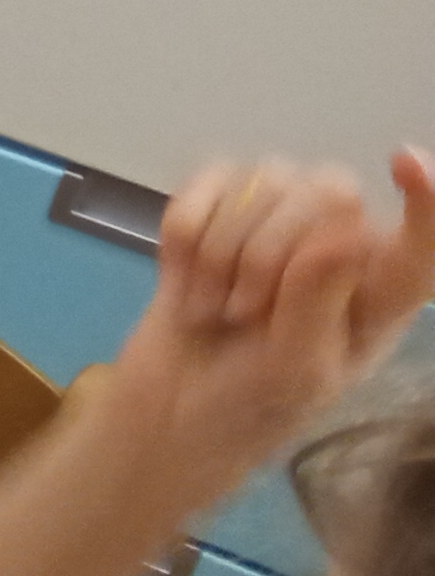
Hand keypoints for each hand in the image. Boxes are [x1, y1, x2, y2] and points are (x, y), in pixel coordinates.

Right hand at [102, 152, 434, 495]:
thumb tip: (343, 231)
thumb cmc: (250, 406)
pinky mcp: (217, 211)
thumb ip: (319, 302)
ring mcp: (276, 219)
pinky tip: (184, 277)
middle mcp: (339, 242)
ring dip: (220, 253)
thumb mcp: (295, 373)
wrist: (166, 415)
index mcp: (381, 290)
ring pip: (264, 183)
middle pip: (328, 191)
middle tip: (240, 314)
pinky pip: (208, 184)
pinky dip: (186, 231)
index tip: (403, 161)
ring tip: (210, 309)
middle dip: (268, 254)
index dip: (424, 198)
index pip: (421, 237)